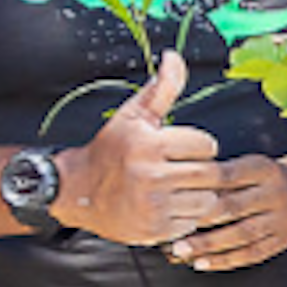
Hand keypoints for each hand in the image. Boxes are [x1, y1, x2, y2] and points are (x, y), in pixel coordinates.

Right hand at [57, 52, 238, 246]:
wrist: (76, 191)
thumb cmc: (111, 150)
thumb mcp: (133, 116)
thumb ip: (161, 89)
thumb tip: (174, 57)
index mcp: (148, 145)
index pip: (206, 145)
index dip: (198, 146)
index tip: (180, 149)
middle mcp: (150, 175)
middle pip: (211, 175)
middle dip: (202, 172)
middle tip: (183, 170)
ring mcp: (152, 205)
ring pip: (206, 201)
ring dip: (198, 196)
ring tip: (175, 189)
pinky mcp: (153, 230)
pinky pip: (192, 223)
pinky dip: (185, 217)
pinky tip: (166, 207)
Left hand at [163, 154, 286, 271]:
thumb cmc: (252, 180)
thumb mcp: (240, 167)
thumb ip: (214, 177)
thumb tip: (173, 196)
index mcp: (261, 169)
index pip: (225, 177)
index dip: (197, 189)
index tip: (170, 201)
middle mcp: (275, 192)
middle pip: (234, 207)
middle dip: (200, 221)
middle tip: (170, 231)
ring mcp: (282, 218)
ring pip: (243, 234)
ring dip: (209, 245)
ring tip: (181, 251)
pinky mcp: (282, 240)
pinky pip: (252, 253)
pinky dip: (225, 260)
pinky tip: (202, 263)